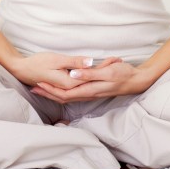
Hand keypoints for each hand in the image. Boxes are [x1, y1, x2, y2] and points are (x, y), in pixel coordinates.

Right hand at [6, 52, 122, 91]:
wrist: (21, 69)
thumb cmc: (37, 62)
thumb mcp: (57, 60)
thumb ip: (75, 62)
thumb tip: (91, 62)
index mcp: (70, 83)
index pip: (92, 76)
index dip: (105, 67)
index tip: (117, 60)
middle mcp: (70, 89)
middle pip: (91, 83)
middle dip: (105, 73)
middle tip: (119, 64)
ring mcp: (66, 89)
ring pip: (86, 86)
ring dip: (97, 78)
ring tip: (111, 71)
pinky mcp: (62, 86)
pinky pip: (79, 87)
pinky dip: (88, 81)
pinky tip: (91, 79)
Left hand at [30, 60, 156, 102]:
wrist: (136, 81)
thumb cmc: (123, 74)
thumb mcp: (107, 71)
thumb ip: (90, 74)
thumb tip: (73, 75)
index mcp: (89, 89)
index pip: (64, 92)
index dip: (50, 89)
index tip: (37, 83)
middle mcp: (88, 94)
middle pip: (63, 97)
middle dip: (47, 93)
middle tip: (33, 87)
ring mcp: (90, 94)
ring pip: (67, 97)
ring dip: (53, 93)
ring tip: (41, 88)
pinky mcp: (92, 91)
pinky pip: (73, 94)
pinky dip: (63, 92)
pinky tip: (59, 87)